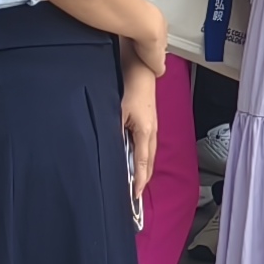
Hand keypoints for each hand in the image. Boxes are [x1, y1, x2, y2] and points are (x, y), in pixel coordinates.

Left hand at [119, 63, 157, 195]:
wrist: (140, 65)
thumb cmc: (129, 83)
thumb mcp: (116, 111)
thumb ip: (114, 133)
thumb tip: (111, 153)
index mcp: (145, 132)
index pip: (141, 164)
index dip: (137, 182)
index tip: (133, 197)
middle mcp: (152, 131)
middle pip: (148, 162)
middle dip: (142, 180)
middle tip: (134, 196)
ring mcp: (151, 126)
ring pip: (148, 154)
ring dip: (142, 169)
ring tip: (135, 183)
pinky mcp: (148, 120)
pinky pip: (146, 145)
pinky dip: (141, 157)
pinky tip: (133, 158)